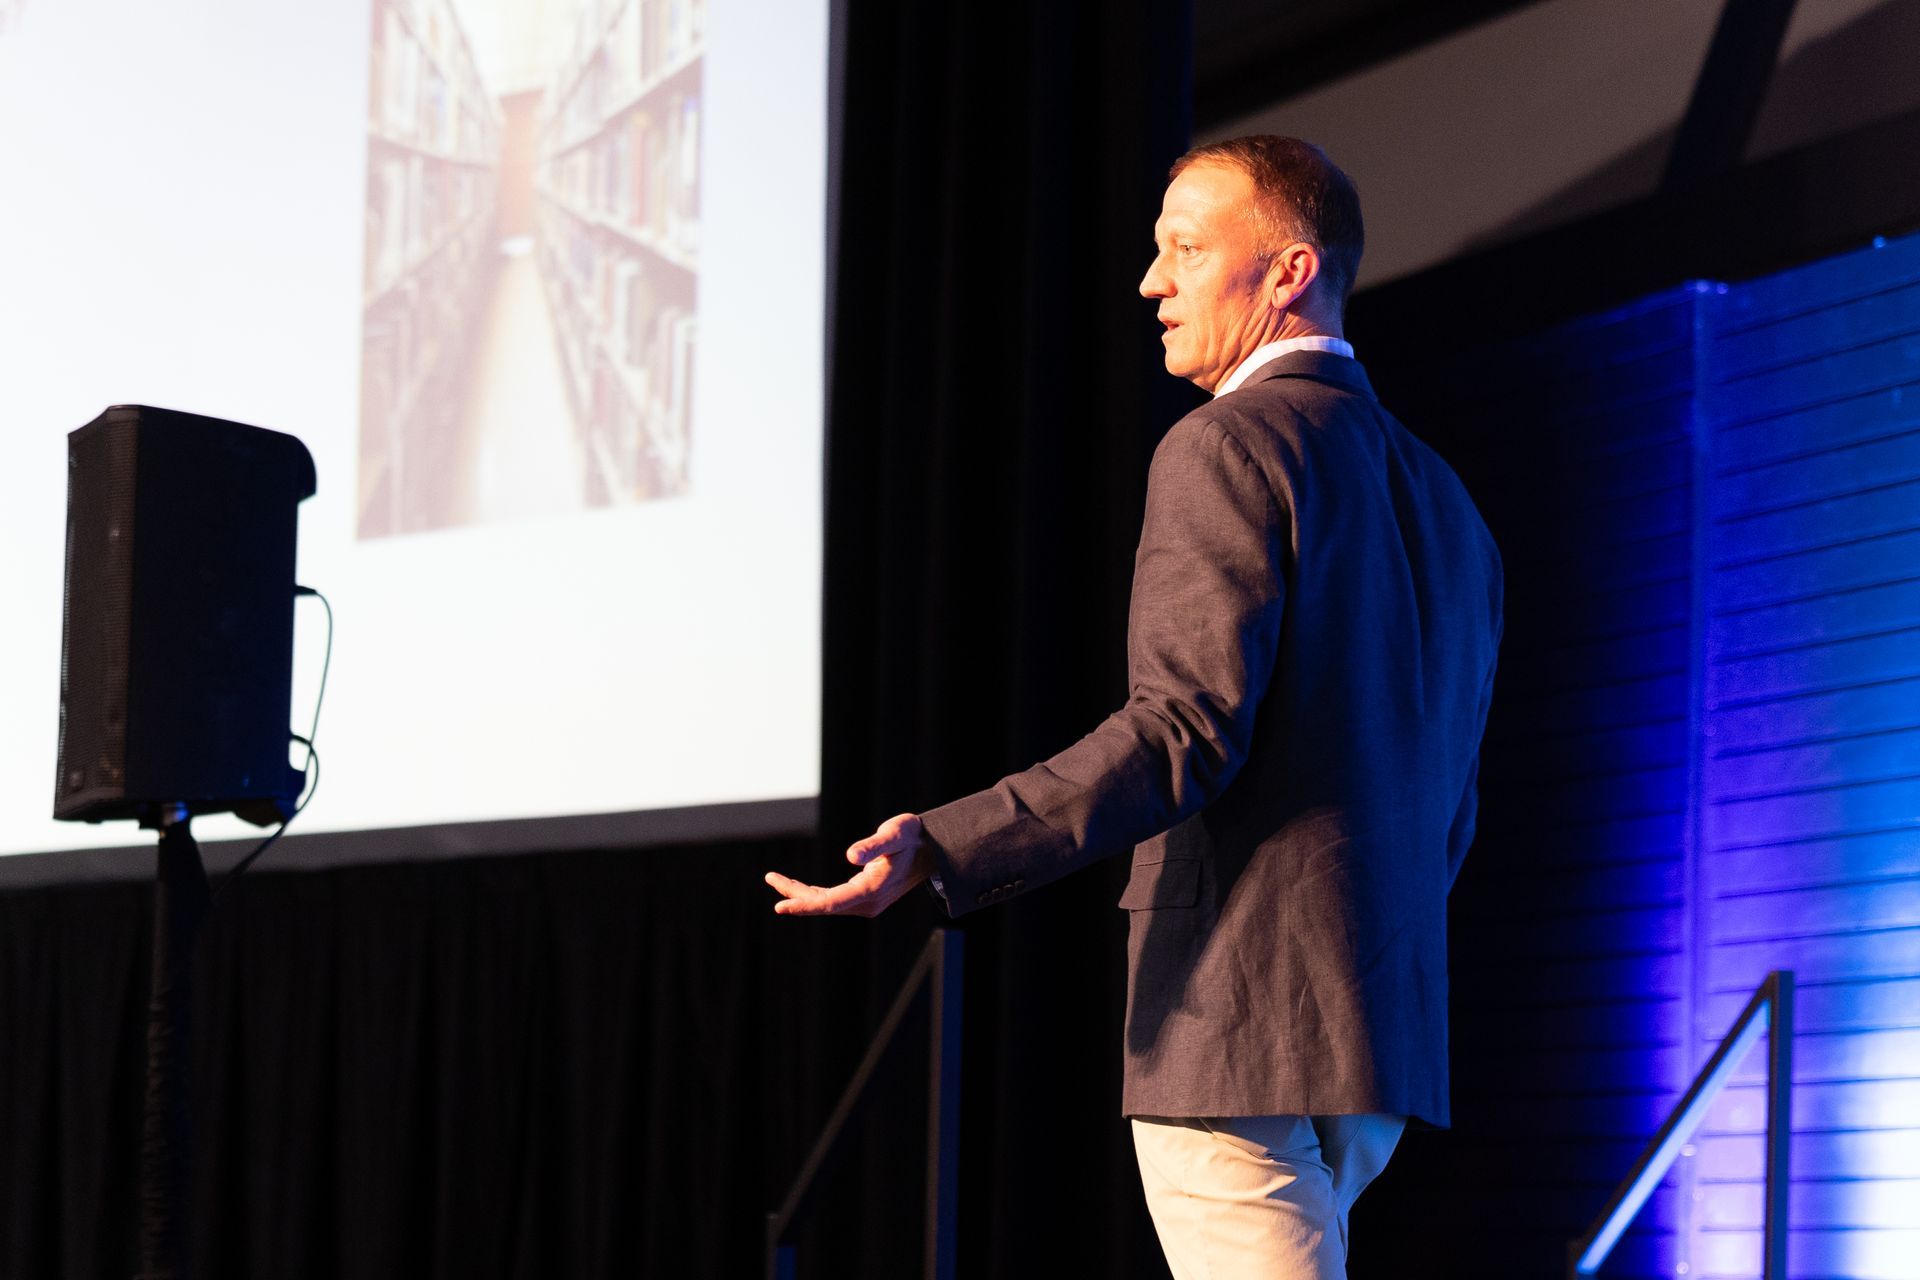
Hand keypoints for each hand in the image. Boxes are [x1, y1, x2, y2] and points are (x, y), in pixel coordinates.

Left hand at [764, 813, 930, 916]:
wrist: (931, 847)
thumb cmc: (911, 837)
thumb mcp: (894, 835)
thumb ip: (873, 845)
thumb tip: (851, 855)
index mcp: (871, 890)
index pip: (830, 902)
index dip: (803, 904)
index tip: (780, 906)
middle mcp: (868, 902)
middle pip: (824, 904)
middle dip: (795, 895)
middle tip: (770, 877)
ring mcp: (867, 902)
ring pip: (828, 902)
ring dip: (802, 894)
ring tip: (776, 879)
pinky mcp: (866, 897)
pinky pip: (835, 899)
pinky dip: (815, 894)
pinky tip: (800, 888)